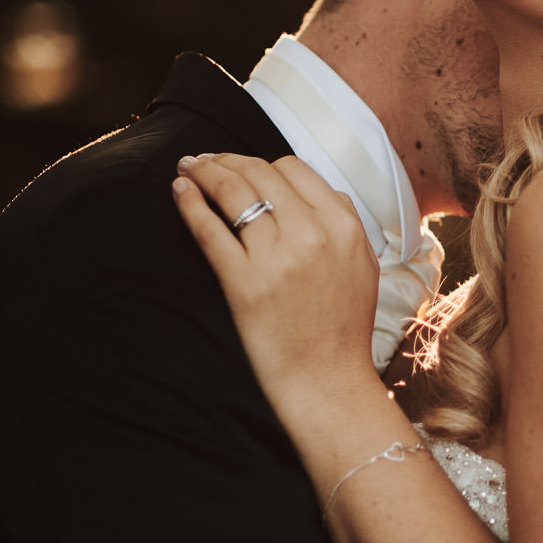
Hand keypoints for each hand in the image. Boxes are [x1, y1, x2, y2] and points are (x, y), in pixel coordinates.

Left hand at [173, 151, 380, 413]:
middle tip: (204, 161)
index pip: (293, 168)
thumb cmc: (343, 329)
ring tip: (188, 169)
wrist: (328, 382)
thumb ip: (346, 224)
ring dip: (204, 171)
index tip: (241, 165)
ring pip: (233, 191)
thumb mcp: (362, 266)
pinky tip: (179, 191)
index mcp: (343, 225)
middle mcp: (313, 234)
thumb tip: (322, 191)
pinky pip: (210, 229)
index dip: (260, 162)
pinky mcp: (245, 284)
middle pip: (259, 172)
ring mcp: (278, 258)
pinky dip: (190, 203)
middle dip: (226, 159)